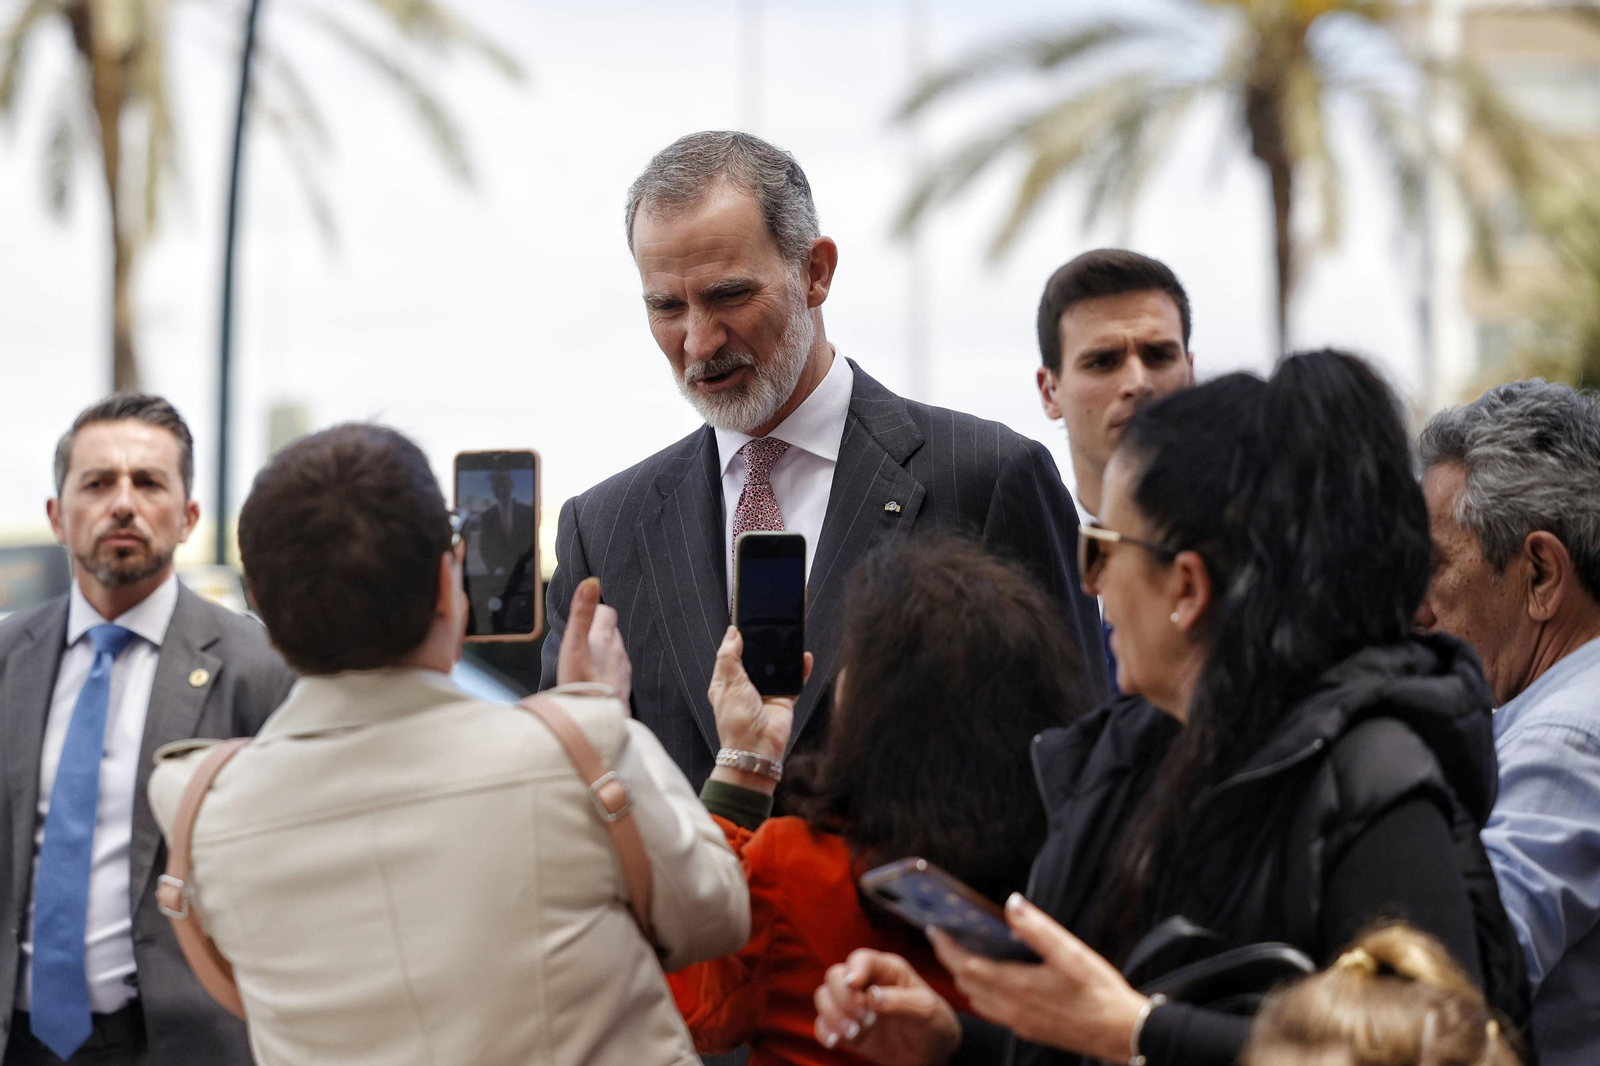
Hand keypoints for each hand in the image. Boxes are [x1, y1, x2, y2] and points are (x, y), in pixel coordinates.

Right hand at [557, 577, 631, 705]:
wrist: (599, 721)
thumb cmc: (582, 683)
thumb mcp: (574, 644)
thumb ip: (582, 613)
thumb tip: (592, 581)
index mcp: (606, 638)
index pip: (607, 612)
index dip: (595, 611)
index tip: (582, 617)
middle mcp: (619, 653)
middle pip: (611, 633)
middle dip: (598, 632)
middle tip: (581, 640)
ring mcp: (623, 673)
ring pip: (615, 654)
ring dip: (603, 653)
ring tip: (586, 661)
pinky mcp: (623, 692)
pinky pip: (615, 675)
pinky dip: (606, 673)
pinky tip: (595, 682)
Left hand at [705, 625, 810, 762]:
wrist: (757, 748)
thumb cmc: (737, 721)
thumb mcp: (728, 683)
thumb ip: (729, 656)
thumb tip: (732, 633)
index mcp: (727, 681)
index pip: (731, 654)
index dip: (738, 639)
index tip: (747, 620)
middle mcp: (746, 685)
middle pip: (756, 658)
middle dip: (763, 644)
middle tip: (772, 623)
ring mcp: (766, 692)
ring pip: (776, 667)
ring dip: (783, 654)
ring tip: (790, 635)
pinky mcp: (783, 698)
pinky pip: (794, 680)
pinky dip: (800, 669)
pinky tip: (804, 657)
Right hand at [813, 949, 960, 1065]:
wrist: (934, 1053)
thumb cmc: (934, 1023)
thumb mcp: (927, 1010)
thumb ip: (901, 1001)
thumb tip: (871, 996)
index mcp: (887, 970)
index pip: (860, 959)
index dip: (853, 970)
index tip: (854, 986)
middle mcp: (866, 983)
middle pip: (835, 975)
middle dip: (843, 997)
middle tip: (865, 1019)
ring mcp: (854, 1006)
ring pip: (824, 997)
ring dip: (833, 1014)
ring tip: (854, 1032)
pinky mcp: (847, 1028)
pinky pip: (823, 1024)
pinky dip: (824, 1032)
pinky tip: (837, 1042)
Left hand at [929, 894, 1147, 1062]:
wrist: (1122, 1033)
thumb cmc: (1100, 992)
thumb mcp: (1071, 952)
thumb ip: (1037, 928)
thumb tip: (1011, 904)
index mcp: (1017, 987)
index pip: (966, 966)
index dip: (946, 947)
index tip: (935, 929)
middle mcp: (1012, 1008)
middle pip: (966, 983)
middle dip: (951, 959)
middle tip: (945, 937)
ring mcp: (1019, 1022)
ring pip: (977, 1000)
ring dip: (966, 977)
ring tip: (966, 952)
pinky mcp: (1029, 1028)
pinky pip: (993, 1010)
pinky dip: (983, 992)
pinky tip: (996, 978)